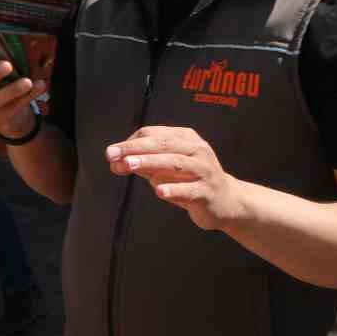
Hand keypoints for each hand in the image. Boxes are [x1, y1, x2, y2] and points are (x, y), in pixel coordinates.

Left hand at [106, 126, 246, 230]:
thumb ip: (142, 164)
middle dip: (136, 148)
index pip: (154, 134)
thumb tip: (115, 163)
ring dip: (150, 163)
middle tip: (112, 154)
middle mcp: (197, 150)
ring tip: (129, 165)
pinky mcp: (207, 192)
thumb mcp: (165, 169)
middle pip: (163, 144)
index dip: (130, 143)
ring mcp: (204, 170)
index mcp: (186, 138)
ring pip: (176, 163)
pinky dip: (174, 189)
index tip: (111, 154)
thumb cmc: (189, 180)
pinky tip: (159, 191)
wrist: (225, 201)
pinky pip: (189, 190)